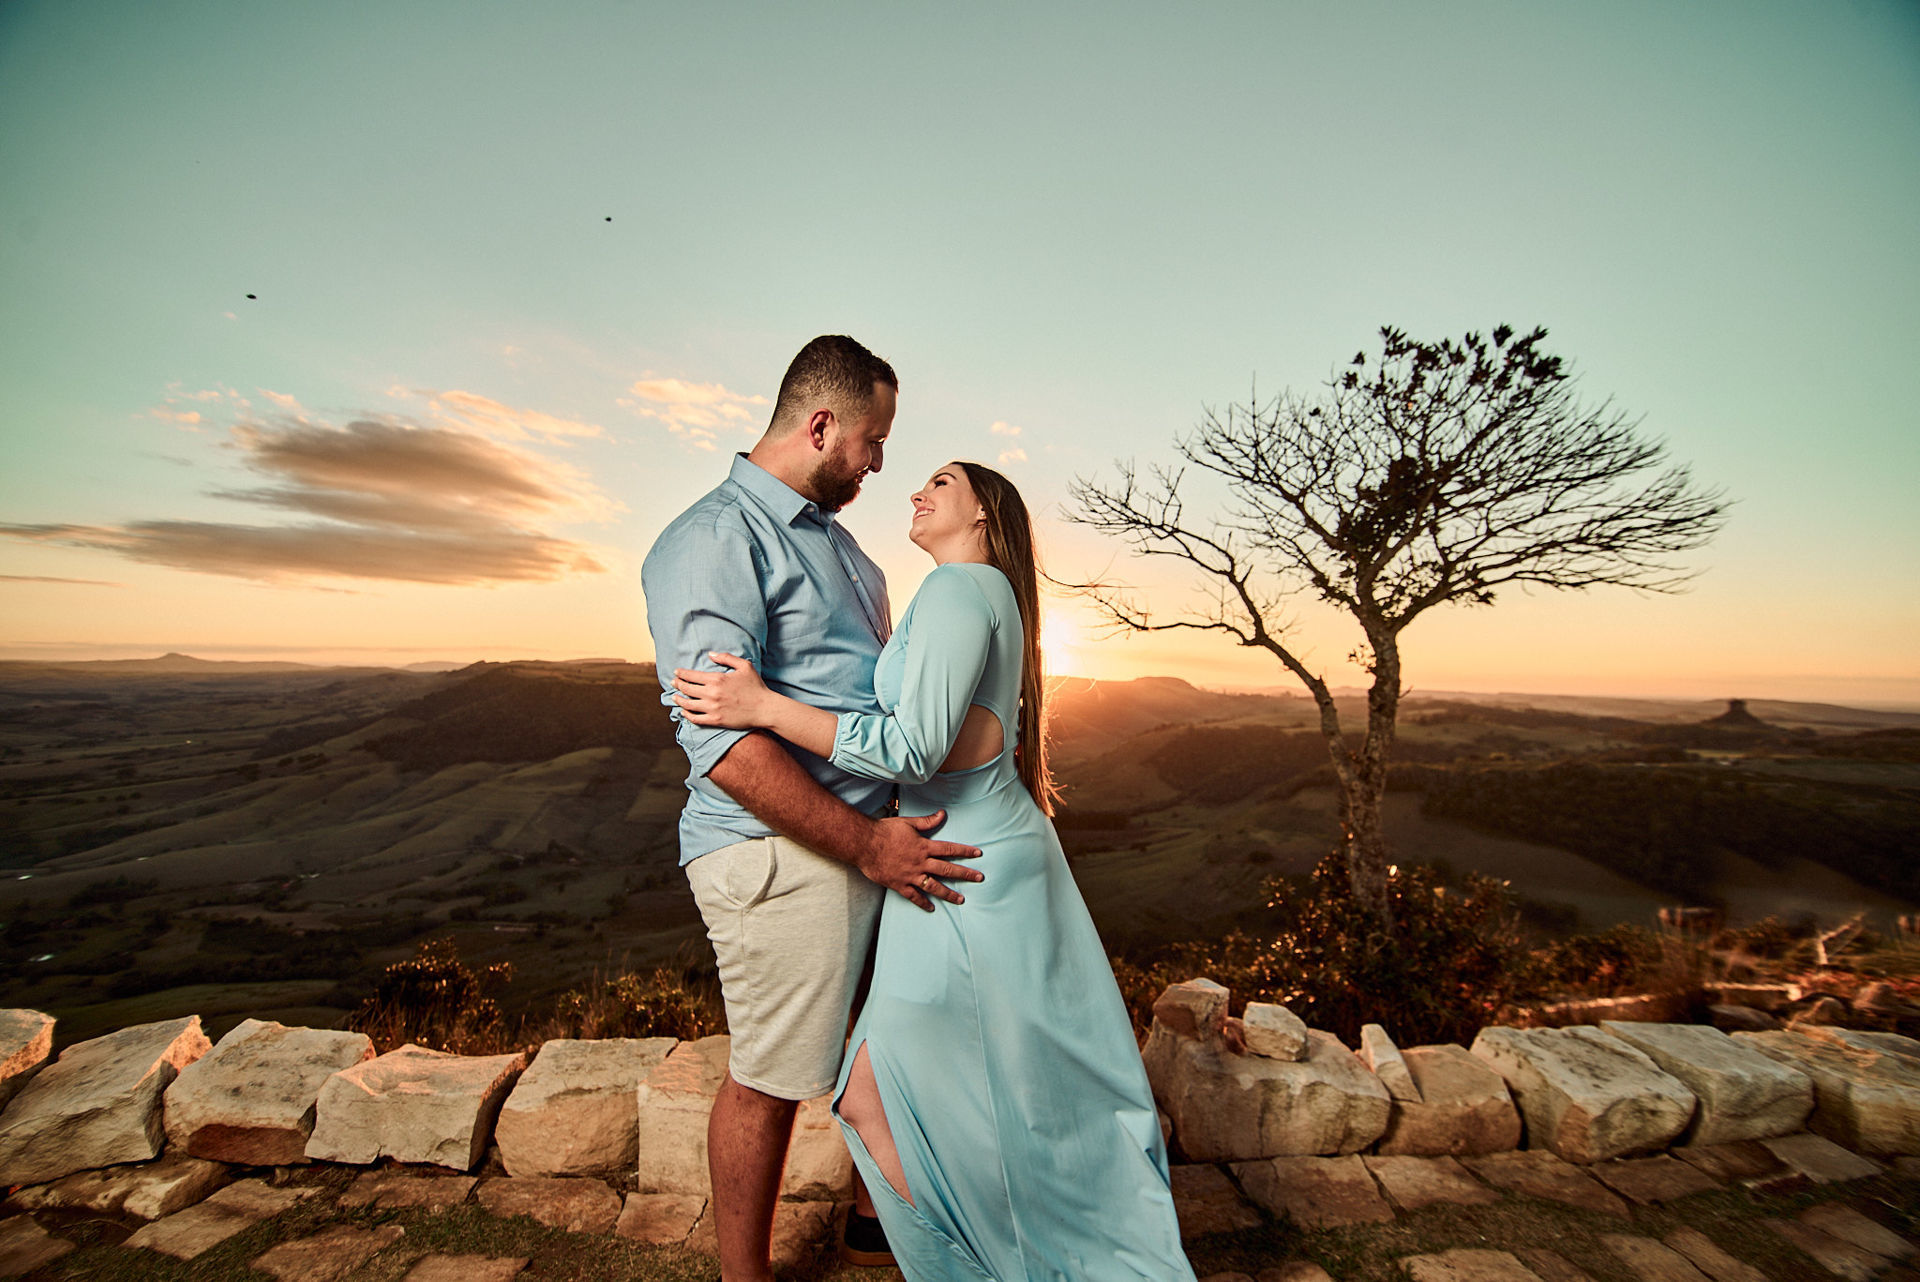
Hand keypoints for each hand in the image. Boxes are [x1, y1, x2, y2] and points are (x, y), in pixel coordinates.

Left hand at [673, 652, 768, 727]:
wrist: (764, 708)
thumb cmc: (756, 687)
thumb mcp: (744, 666)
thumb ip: (726, 658)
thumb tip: (710, 655)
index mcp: (717, 679)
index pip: (691, 675)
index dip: (681, 673)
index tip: (676, 672)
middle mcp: (711, 693)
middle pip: (686, 689)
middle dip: (677, 684)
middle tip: (673, 682)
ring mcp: (712, 708)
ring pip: (688, 704)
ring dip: (678, 699)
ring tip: (674, 697)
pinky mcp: (715, 720)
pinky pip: (695, 718)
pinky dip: (687, 714)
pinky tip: (684, 711)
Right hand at [861, 810, 984, 911]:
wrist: (864, 844)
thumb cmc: (885, 831)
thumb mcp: (908, 823)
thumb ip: (927, 821)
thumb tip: (942, 814)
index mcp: (924, 846)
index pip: (949, 849)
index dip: (965, 851)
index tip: (978, 854)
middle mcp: (920, 862)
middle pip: (947, 869)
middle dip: (965, 874)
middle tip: (979, 878)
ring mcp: (910, 875)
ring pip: (934, 886)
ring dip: (949, 893)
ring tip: (961, 900)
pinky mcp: (899, 884)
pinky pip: (914, 896)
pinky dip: (923, 903)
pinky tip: (932, 908)